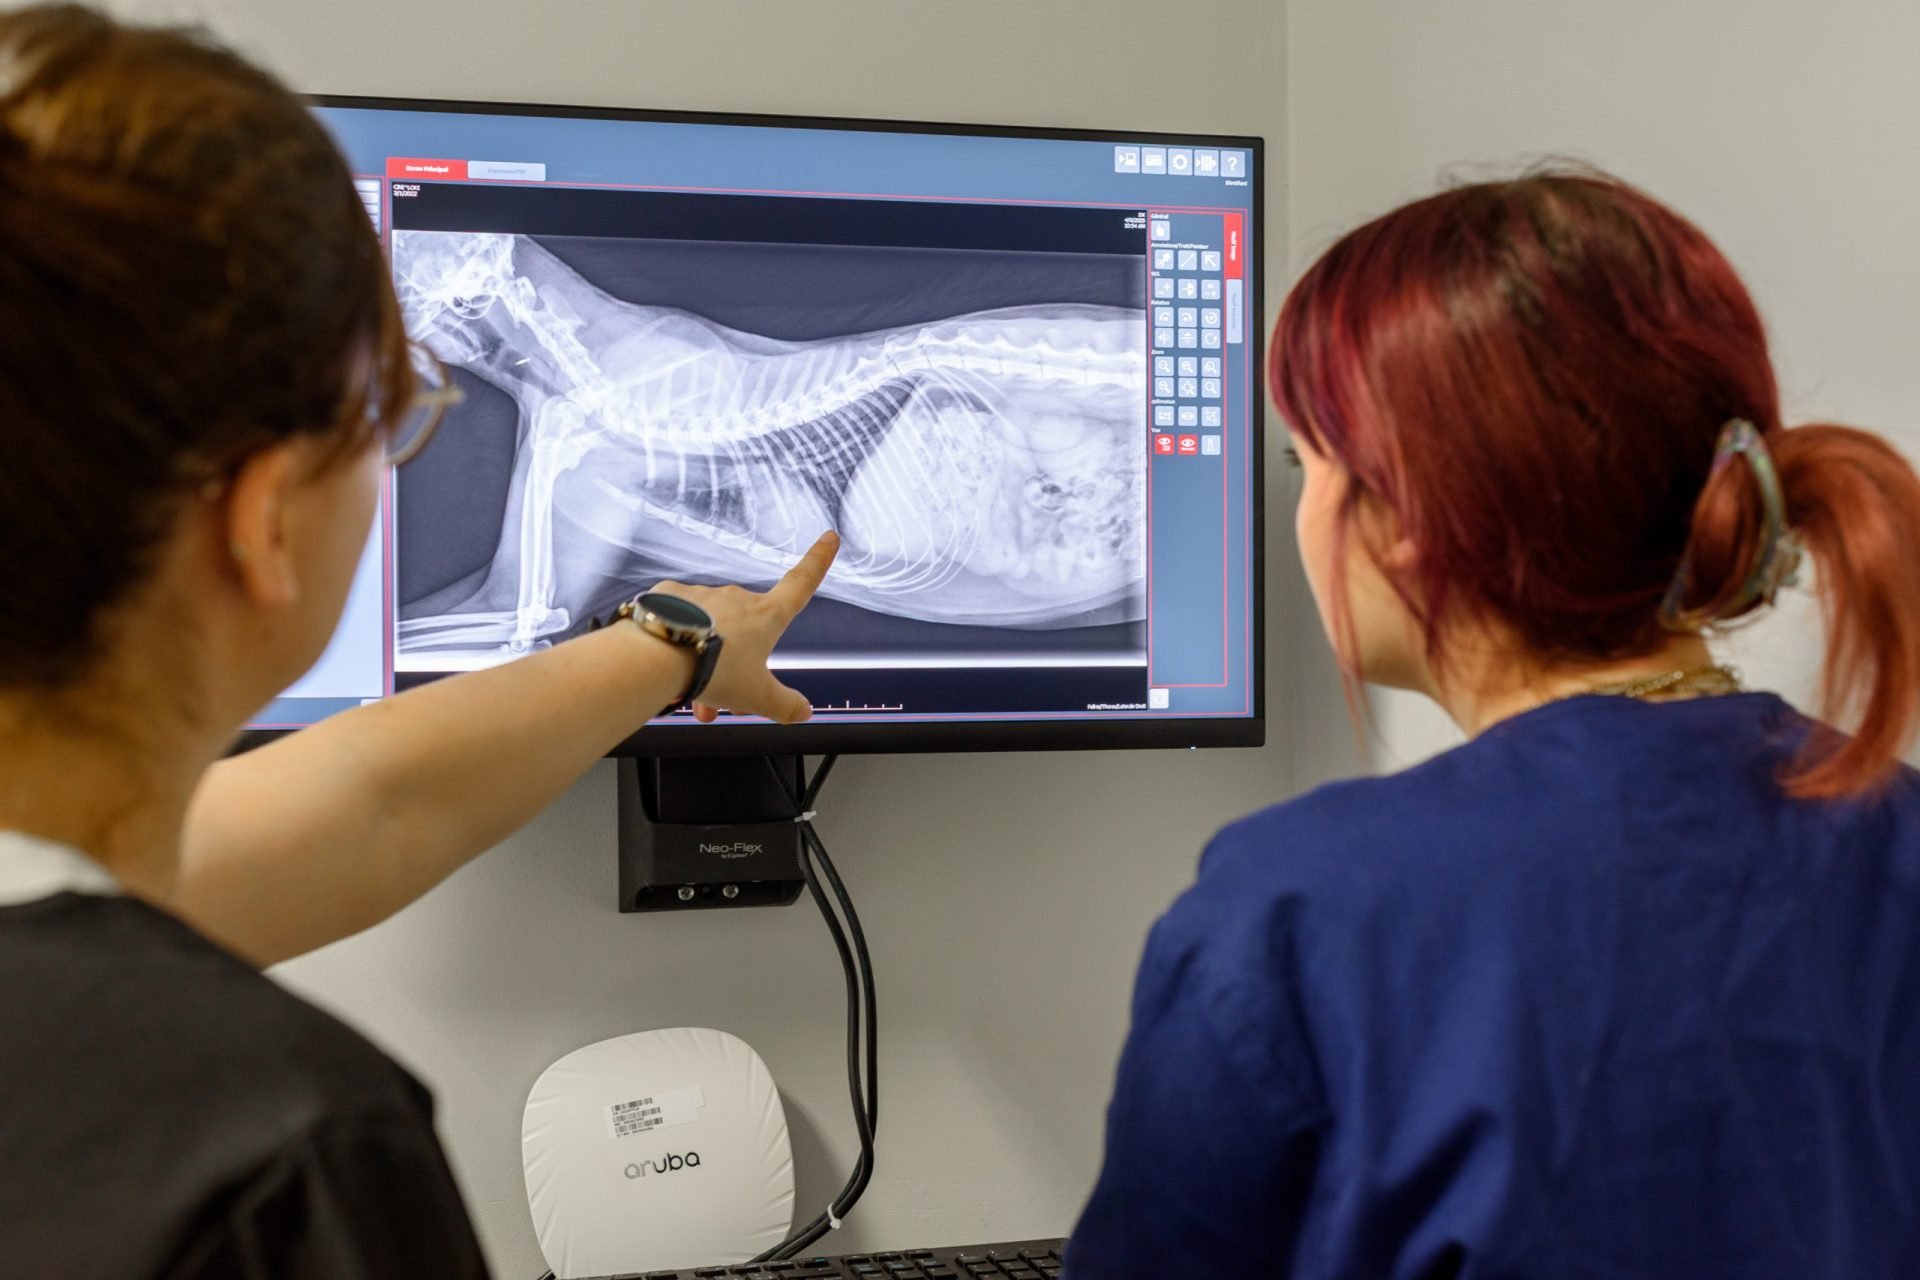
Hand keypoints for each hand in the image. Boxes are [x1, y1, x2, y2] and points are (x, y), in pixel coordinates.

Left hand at [648, 531, 839, 723]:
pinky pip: (679, 619)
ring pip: (710, 629)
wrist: (658, 655)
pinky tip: (667, 664)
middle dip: (739, 661)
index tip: (828, 538)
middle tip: (725, 698)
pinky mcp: (668, 596)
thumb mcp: (757, 696)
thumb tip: (803, 711)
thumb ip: (784, 705)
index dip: (818, 561)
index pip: (801, 584)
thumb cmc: (712, 669)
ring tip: (692, 695)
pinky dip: (677, 640)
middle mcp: (736, 598)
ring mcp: (702, 595)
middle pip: (745, 630)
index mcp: (766, 616)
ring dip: (706, 657)